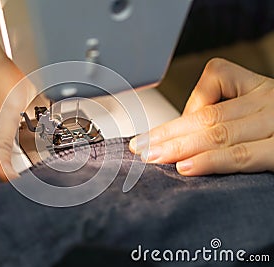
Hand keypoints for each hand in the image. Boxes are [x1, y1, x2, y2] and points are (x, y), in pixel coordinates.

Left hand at [130, 58, 273, 175]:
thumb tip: (177, 137)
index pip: (211, 87)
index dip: (177, 114)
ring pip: (217, 133)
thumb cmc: (273, 132)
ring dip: (179, 147)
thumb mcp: (254, 114)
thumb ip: (222, 118)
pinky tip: (186, 167)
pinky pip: (240, 155)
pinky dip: (210, 161)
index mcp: (257, 88)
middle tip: (139, 148)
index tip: (149, 136)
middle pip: (206, 115)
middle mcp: (267, 100)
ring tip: (153, 157)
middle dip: (167, 134)